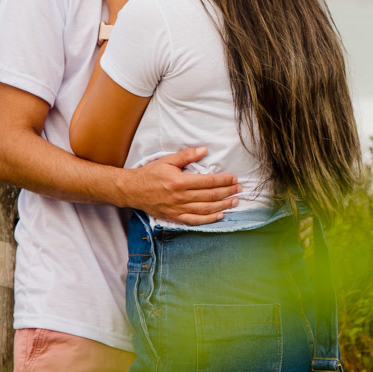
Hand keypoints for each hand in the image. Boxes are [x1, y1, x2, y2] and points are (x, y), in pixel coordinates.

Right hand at [120, 147, 241, 224]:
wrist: (132, 190)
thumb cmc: (150, 173)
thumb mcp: (167, 160)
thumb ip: (186, 155)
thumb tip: (204, 150)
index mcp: (179, 181)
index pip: (208, 181)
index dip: (223, 180)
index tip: (234, 178)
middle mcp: (180, 197)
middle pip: (210, 196)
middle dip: (227, 192)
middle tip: (239, 189)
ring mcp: (177, 209)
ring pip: (205, 209)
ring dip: (222, 206)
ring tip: (235, 202)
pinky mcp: (174, 217)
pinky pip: (195, 221)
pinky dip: (208, 219)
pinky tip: (220, 216)